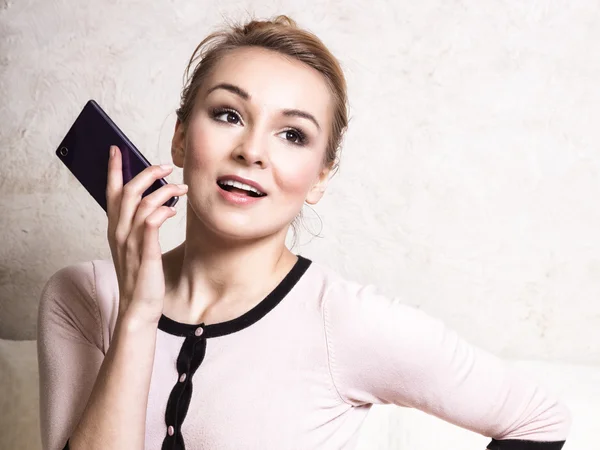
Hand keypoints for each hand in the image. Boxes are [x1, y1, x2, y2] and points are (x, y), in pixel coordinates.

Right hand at [105, 145, 187, 325]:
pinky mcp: (145, 252)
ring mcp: (131, 242)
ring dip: (163, 190)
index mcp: (115, 228)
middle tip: (167, 167)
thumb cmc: (140, 275)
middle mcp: (119, 232)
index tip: (117, 149)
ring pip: (141, 203)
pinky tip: (173, 209)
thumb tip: (154, 203)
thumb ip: (139, 224)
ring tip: (181, 188)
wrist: (139, 306)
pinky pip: (150, 223)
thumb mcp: (135, 246)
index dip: (113, 169)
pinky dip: (162, 211)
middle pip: (128, 191)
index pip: (110, 192)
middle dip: (147, 173)